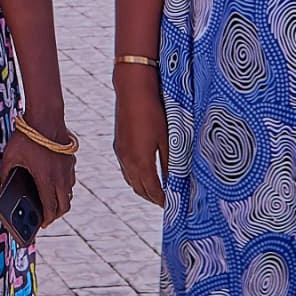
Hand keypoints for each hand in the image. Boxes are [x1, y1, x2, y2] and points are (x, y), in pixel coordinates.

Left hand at [4, 117, 76, 227]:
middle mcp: (61, 177)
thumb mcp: (10, 157)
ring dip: (62, 200)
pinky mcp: (71, 160)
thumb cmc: (26, 137)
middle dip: (57, 214)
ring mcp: (68, 168)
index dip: (47, 220)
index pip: (50, 208)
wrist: (45, 116)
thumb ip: (6, 174)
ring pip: (69, 192)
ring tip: (51, 201)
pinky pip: (70, 179)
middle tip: (48, 217)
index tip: (43, 225)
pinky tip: (54, 182)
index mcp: (46, 179)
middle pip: (65, 205)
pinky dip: (64, 186)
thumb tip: (2, 187)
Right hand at [113, 78, 168, 207]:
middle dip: (153, 198)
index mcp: (141, 162)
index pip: (153, 191)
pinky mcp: (118, 145)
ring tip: (157, 191)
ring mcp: (120, 153)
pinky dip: (136, 178)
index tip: (174, 206)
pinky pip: (126, 170)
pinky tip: (145, 173)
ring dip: (143, 189)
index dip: (163, 201)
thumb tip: (176, 181)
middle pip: (140, 189)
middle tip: (167, 202)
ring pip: (131, 181)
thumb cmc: (153, 112)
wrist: (132, 89)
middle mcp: (127, 161)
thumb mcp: (167, 138)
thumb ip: (170, 163)